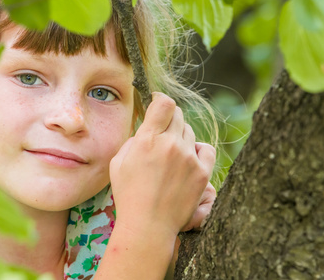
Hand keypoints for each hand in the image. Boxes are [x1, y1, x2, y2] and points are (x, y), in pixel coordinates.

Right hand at [110, 92, 215, 238]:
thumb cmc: (128, 195)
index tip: (158, 102)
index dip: (161, 99)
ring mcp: (188, 158)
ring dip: (180, 136)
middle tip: (162, 131)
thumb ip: (134, 140)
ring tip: (171, 153)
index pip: (164, 104)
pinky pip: (205, 149)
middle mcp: (170, 145)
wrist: (148, 225)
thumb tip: (148, 130)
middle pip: (178, 115)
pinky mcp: (202, 172)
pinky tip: (188, 156)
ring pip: (189, 131)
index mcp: (147, 140)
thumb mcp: (118, 162)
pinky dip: (197, 149)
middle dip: (169, 119)